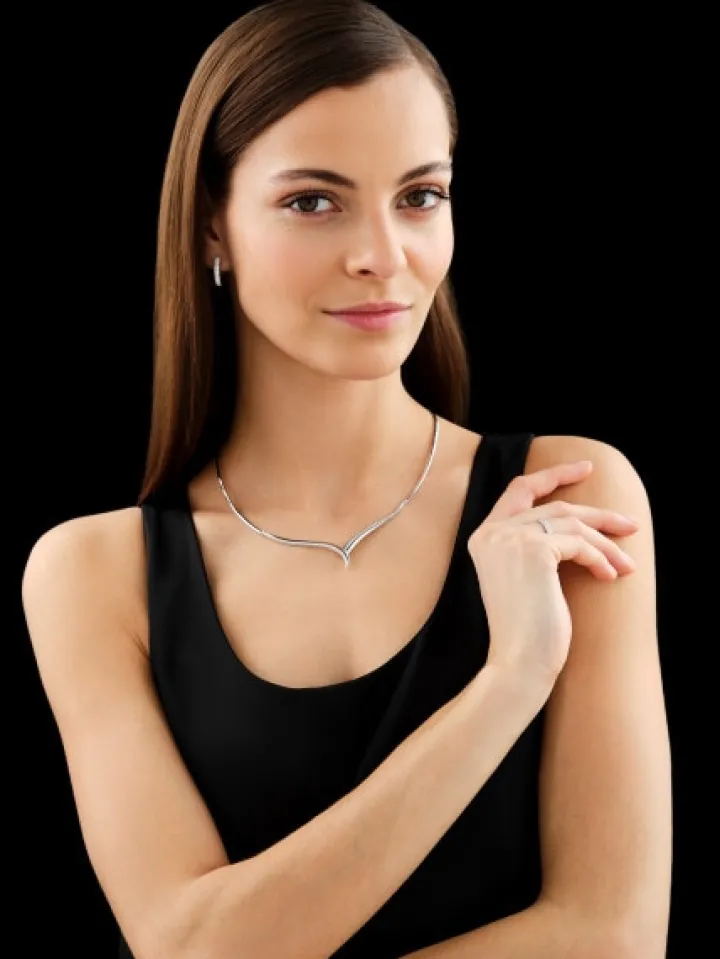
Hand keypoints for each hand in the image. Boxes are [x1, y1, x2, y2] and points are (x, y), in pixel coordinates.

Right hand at [467, 460, 638, 681]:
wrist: (518, 660)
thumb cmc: (526, 628)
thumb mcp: (525, 577)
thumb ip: (534, 546)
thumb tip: (577, 526)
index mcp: (483, 536)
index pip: (519, 489)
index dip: (553, 475)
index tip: (584, 468)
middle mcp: (492, 531)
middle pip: (556, 506)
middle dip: (598, 515)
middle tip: (630, 523)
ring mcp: (510, 537)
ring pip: (572, 523)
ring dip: (606, 544)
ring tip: (626, 565)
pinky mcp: (533, 550)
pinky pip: (578, 544)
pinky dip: (600, 558)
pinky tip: (611, 576)